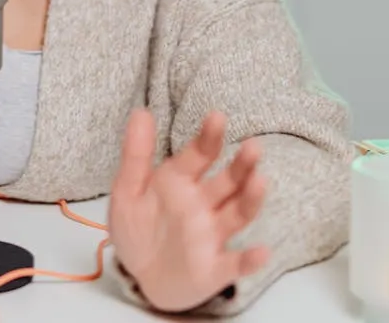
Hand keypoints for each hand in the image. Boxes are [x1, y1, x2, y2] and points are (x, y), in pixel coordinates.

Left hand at [108, 109, 269, 312]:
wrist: (140, 277)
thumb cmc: (139, 228)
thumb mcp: (128, 190)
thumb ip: (136, 154)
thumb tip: (141, 111)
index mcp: (180, 182)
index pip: (199, 155)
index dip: (208, 137)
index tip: (217, 116)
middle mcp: (202, 205)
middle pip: (227, 182)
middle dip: (241, 165)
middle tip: (254, 147)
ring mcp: (211, 236)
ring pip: (237, 215)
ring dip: (250, 199)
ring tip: (261, 181)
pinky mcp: (214, 268)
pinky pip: (235, 264)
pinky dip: (249, 260)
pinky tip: (261, 252)